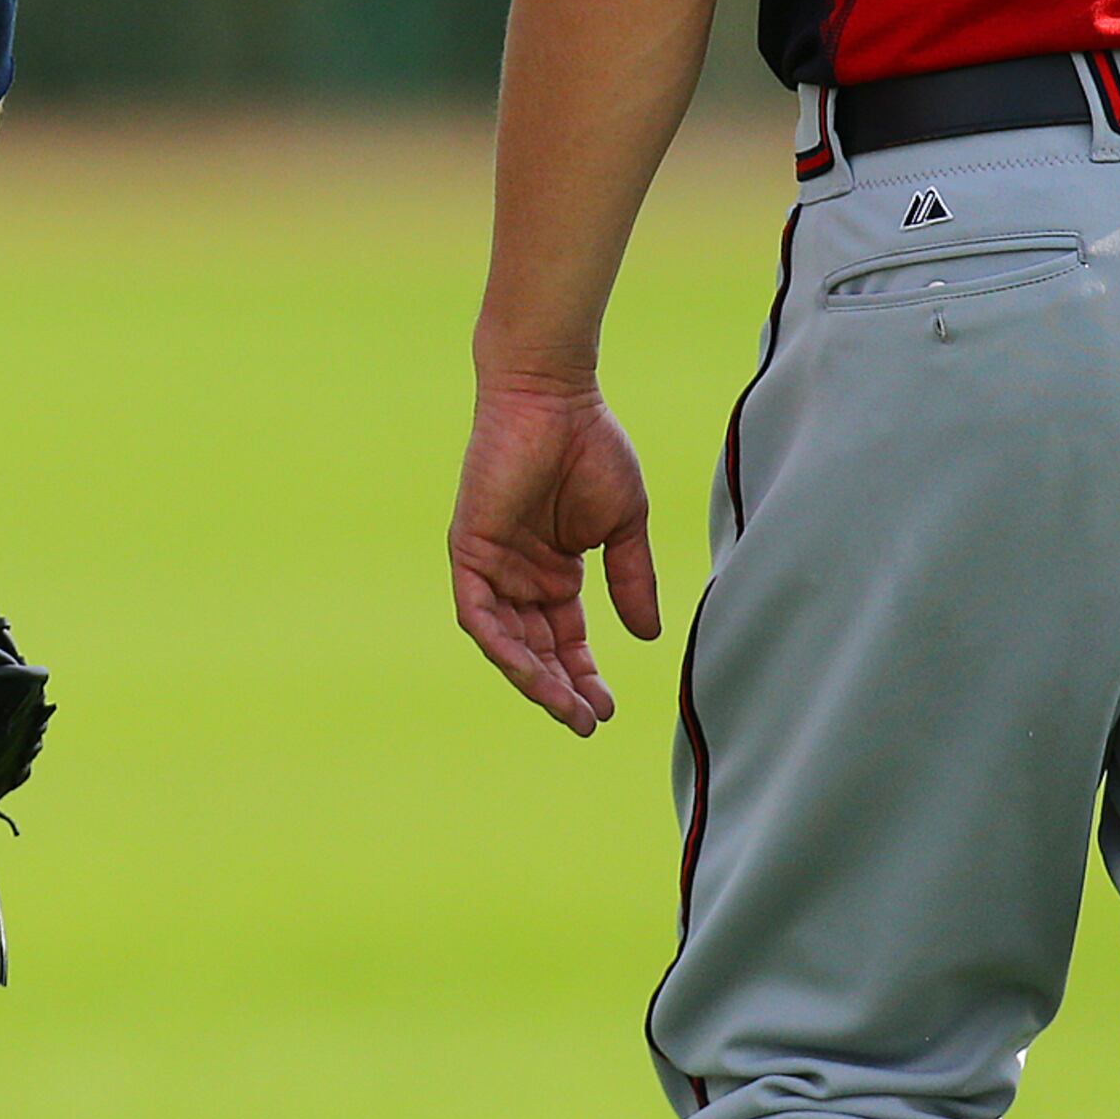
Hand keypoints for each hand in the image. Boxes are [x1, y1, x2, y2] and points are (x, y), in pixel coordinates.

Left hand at [450, 378, 660, 735]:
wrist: (554, 397)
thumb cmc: (590, 446)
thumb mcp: (622, 525)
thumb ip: (630, 579)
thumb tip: (648, 636)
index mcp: (552, 571)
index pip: (563, 639)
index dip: (582, 675)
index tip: (606, 708)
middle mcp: (519, 575)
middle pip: (535, 649)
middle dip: (560, 688)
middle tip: (586, 721)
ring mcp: (492, 564)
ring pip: (506, 641)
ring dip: (532, 678)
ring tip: (566, 709)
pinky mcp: (471, 550)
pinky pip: (478, 612)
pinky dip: (500, 644)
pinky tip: (527, 671)